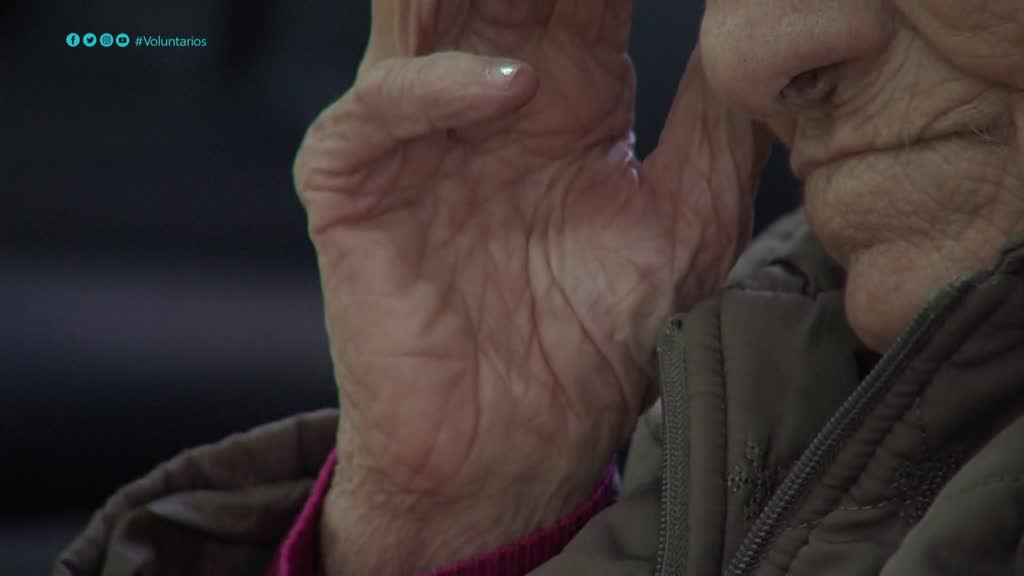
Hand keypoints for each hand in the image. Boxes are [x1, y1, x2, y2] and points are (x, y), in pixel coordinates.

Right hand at [293, 1, 769, 572]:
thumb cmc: (600, 343)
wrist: (518, 447)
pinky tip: (510, 87)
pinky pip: (374, 114)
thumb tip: (761, 28)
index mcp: (564, 96)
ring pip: (416, 15)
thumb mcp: (686, 224)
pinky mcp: (355, 192)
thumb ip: (718, 125)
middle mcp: (486, 98)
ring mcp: (414, 138)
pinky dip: (429, 88)